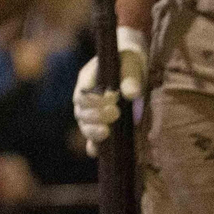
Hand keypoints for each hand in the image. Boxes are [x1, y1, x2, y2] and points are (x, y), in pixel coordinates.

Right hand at [73, 26, 147, 156]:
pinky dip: (93, 145)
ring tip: (106, 133)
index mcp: (87, 79)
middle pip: (80, 112)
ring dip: (93, 132)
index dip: (94, 102)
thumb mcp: (132, 63)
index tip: (115, 100)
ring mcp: (91, 112)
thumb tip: (131, 94)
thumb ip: (131, 76)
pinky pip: (91, 137)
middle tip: (115, 114)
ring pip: (84, 125)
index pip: (82, 95)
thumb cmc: (129, 60)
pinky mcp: (101, 124)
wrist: (133, 65)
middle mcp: (85, 97)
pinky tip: (96, 152)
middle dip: (95, 117)